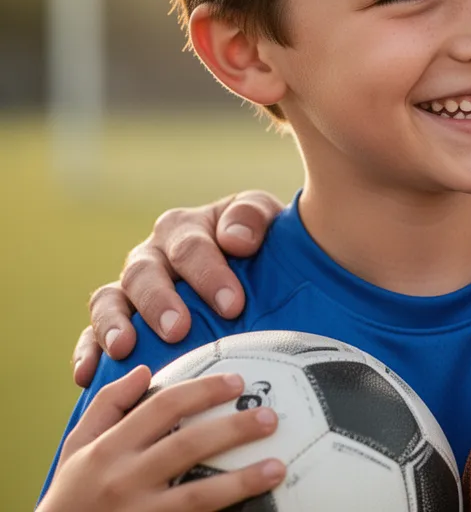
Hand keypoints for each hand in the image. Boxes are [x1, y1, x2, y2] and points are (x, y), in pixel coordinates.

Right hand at [39, 367, 285, 511]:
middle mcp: (124, 480)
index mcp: (109, 449)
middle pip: (187, 446)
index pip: (162, 407)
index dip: (204, 391)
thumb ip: (107, 406)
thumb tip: (144, 371)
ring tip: (278, 467)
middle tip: (270, 417)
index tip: (238, 381)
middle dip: (233, 430)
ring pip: (198, 495)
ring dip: (242, 481)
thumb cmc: (69, 496)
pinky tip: (258, 507)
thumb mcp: (75, 449)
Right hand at [71, 191, 282, 386]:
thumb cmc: (260, 245)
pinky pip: (91, 335)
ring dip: (114, 324)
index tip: (231, 305)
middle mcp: (151, 256)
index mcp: (184, 229)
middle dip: (160, 302)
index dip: (208, 274)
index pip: (191, 247)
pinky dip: (87, 352)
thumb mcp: (264, 219)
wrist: (255, 269)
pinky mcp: (116, 323)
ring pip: (109, 300)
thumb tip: (236, 240)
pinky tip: (86, 374)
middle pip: (144, 273)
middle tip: (179, 330)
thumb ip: (251, 216)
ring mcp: (130, 290)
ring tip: (124, 349)